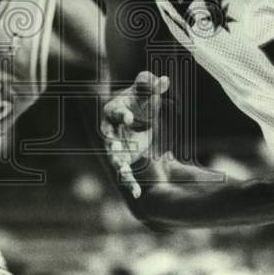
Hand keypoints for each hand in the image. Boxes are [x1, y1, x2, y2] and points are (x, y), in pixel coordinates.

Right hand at [101, 72, 169, 197]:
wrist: (134, 115)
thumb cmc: (138, 100)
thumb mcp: (145, 91)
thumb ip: (151, 86)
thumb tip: (164, 80)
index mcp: (113, 111)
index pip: (116, 113)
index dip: (122, 115)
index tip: (130, 119)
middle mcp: (110, 130)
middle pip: (109, 137)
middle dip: (113, 142)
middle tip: (116, 147)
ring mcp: (116, 147)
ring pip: (114, 158)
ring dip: (118, 166)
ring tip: (123, 174)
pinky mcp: (123, 159)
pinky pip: (124, 172)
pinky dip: (129, 182)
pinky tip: (136, 194)